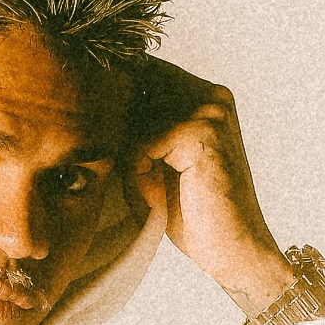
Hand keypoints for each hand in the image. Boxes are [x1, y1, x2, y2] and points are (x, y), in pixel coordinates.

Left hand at [128, 57, 294, 318]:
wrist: (232, 250)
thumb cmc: (193, 211)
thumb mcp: (160, 160)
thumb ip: (139, 127)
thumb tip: (92, 102)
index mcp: (205, 95)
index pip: (142, 74)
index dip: (116, 108)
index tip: (115, 150)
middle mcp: (212, 95)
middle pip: (132, 94)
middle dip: (120, 139)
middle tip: (136, 181)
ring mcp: (210, 111)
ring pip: (133, 121)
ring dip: (129, 162)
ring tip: (146, 192)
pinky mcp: (200, 133)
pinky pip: (140, 144)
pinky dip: (137, 176)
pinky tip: (153, 199)